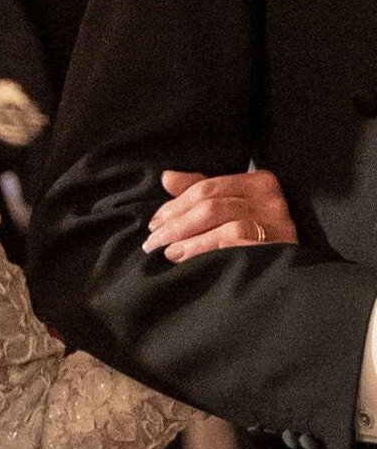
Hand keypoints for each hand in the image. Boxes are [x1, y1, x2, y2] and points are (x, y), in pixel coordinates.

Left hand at [143, 169, 296, 261]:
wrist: (295, 271)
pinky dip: (210, 252)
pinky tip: (192, 261)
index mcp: (259, 182)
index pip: (206, 188)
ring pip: (223, 225)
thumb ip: (201, 190)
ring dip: (189, 241)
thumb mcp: (232, 206)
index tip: (154, 224)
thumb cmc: (257, 234)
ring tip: (168, 253)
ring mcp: (279, 224)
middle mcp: (272, 199)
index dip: (174, 206)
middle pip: (211, 206)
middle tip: (153, 242)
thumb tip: (166, 178)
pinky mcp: (280, 248)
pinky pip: (238, 246)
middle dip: (176, 225)